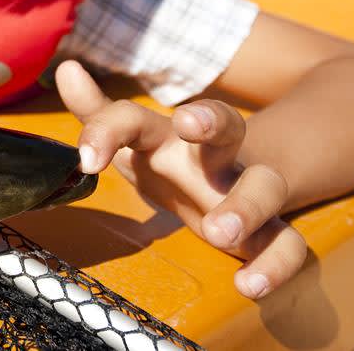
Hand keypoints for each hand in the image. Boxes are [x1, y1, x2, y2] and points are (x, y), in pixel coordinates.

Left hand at [54, 60, 307, 298]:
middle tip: (188, 123)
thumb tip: (66, 68)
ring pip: (265, 185)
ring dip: (246, 205)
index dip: (108, 130)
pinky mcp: (268, 230)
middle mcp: (211, 156)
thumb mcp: (130, 140)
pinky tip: (249, 285)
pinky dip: (274, 265)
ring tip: (220, 233)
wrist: (232, 183)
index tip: (86, 160)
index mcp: (167, 135)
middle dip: (211, 120)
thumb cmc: (166, 160)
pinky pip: (287, 244)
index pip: (135, 118)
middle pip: (227, 123)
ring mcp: (244, 190)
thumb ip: (97, 115)